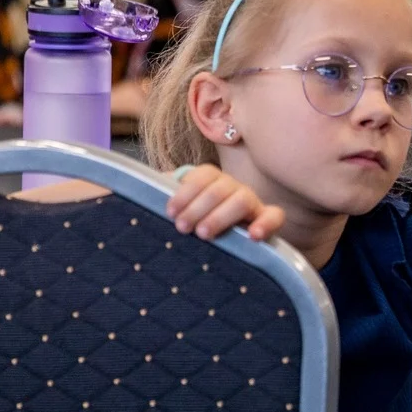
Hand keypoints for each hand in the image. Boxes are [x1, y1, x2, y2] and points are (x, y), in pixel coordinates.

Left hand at [165, 164, 284, 240]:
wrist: (223, 234)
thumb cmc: (193, 218)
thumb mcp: (177, 206)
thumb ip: (160, 194)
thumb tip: (135, 187)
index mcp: (211, 179)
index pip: (202, 176)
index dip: (185, 192)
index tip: (170, 212)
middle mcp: (232, 186)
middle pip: (219, 188)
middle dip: (197, 208)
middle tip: (182, 227)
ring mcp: (252, 201)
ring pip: (242, 200)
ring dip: (221, 216)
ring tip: (204, 233)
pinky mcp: (268, 219)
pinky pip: (275, 216)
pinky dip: (265, 224)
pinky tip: (253, 236)